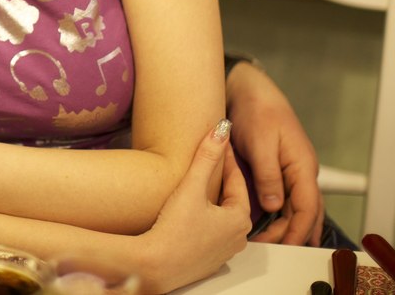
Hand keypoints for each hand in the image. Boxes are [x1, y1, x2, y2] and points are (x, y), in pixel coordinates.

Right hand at [139, 121, 250, 292]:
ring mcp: (223, 251)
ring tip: (199, 184)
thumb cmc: (175, 230)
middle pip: (231, 199)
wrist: (155, 265)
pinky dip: (204, 218)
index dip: (226, 159)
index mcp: (239, 219)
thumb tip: (222, 129)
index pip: (237, 181)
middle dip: (221, 180)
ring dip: (212, 200)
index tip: (219, 142)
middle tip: (211, 161)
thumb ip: (206, 157)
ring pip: (221, 217)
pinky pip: (211, 232)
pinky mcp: (207, 260)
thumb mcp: (191, 187)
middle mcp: (236, 237)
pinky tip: (189, 211)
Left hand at [225, 61, 324, 245]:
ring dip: (288, 226)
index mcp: (303, 165)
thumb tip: (275, 207)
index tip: (284, 247)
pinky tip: (273, 224)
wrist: (249, 89)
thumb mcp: (260, 144)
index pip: (307, 207)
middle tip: (269, 248)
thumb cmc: (256, 111)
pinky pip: (286, 196)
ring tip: (271, 243)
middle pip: (305, 212)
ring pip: (298, 206)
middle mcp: (302, 171)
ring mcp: (293, 170)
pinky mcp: (280, 168)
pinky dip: (282, 213)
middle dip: (292, 233)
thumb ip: (268, 176)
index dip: (298, 230)